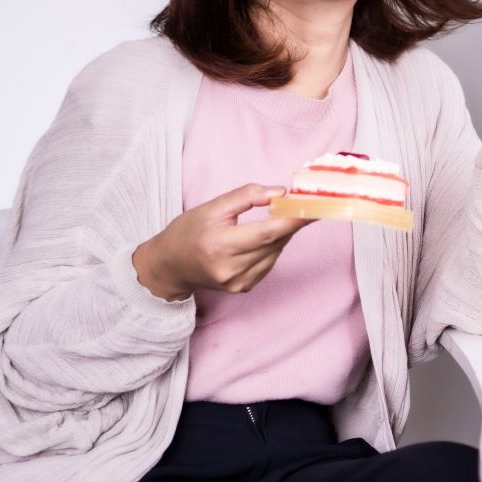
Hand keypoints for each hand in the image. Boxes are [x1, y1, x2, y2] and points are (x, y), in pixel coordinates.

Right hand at [132, 184, 312, 300]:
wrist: (170, 266)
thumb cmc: (189, 231)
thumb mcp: (212, 207)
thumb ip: (246, 196)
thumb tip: (280, 193)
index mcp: (220, 245)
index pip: (267, 232)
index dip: (293, 220)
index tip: (312, 208)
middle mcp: (230, 268)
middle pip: (274, 242)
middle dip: (291, 223)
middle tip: (303, 206)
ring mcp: (237, 282)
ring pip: (275, 253)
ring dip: (281, 234)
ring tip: (276, 219)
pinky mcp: (243, 289)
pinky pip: (269, 263)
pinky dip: (271, 248)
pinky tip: (262, 239)